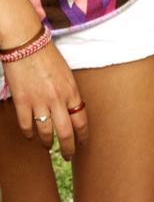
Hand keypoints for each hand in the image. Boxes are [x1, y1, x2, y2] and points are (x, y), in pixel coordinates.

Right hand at [4, 39, 88, 159]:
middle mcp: (58, 100)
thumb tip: (71, 109)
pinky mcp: (22, 102)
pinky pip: (26, 125)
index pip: (82, 121)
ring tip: (49, 148)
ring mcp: (39, 102)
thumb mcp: (67, 74)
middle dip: (69, 148)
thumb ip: (69, 93)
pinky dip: (29, 134)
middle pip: (66, 132)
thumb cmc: (48, 56)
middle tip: (69, 156)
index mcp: (72, 91)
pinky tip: (31, 137)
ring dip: (48, 143)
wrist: (26, 45)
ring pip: (46, 132)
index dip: (83, 136)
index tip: (83, 144)